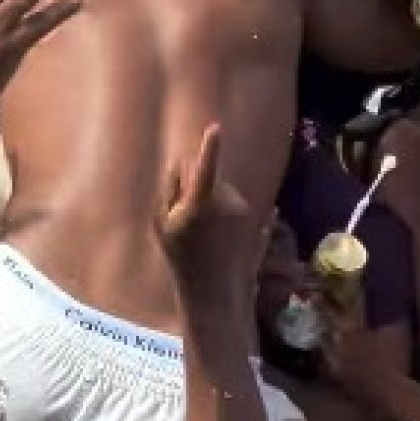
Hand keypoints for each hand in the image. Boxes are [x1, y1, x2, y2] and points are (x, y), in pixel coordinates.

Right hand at [156, 124, 255, 308]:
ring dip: (215, 206)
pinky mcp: (256, 223)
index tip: (215, 127)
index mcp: (200, 203)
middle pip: (213, 181)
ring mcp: (244, 214)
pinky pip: (239, 210)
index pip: (205, 167)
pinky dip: (230, 217)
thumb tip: (179, 162)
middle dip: (203, 190)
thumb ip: (169, 190)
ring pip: (226, 195)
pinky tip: (223, 238)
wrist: (214, 294)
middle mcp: (227, 204)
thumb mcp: (163, 225)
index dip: (210, 146)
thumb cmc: (181, 260)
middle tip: (189, 220)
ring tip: (204, 234)